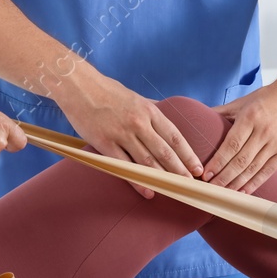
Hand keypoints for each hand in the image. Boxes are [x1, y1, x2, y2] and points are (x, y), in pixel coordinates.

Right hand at [56, 71, 201, 198]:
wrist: (79, 87)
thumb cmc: (106, 91)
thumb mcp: (135, 97)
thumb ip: (149, 111)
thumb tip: (162, 120)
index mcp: (149, 111)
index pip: (175, 137)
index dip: (188, 155)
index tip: (197, 168)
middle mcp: (139, 123)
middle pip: (165, 152)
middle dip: (180, 170)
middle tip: (191, 185)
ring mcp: (122, 134)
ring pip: (147, 161)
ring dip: (162, 178)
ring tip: (174, 191)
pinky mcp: (105, 143)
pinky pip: (125, 166)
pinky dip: (137, 181)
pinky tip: (148, 191)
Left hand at [205, 81, 276, 192]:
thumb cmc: (267, 99)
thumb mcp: (242, 102)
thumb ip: (220, 112)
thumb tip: (196, 117)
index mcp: (251, 117)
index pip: (231, 145)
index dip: (218, 162)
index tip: (206, 174)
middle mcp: (265, 132)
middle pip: (241, 160)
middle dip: (224, 177)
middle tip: (210, 188)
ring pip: (253, 169)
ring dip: (236, 183)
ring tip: (223, 193)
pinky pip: (267, 172)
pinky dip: (254, 183)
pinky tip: (242, 191)